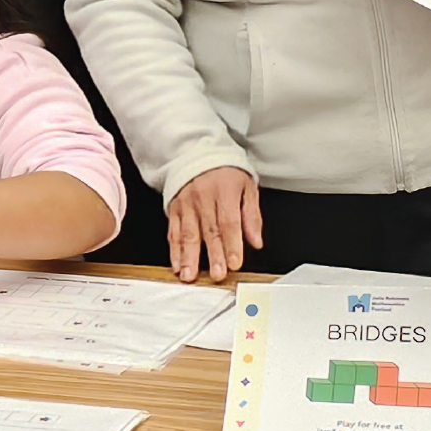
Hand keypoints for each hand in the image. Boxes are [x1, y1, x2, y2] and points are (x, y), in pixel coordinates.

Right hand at [167, 166, 261, 283]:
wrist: (196, 154)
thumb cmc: (224, 172)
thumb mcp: (246, 186)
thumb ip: (252, 215)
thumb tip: (256, 241)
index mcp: (224, 191)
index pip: (229, 221)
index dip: (232, 244)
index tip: (235, 263)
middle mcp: (203, 198)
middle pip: (209, 230)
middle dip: (213, 255)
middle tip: (217, 274)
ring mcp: (186, 204)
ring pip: (188, 233)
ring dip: (189, 257)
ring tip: (190, 275)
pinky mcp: (174, 209)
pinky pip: (174, 232)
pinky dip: (174, 250)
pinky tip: (177, 264)